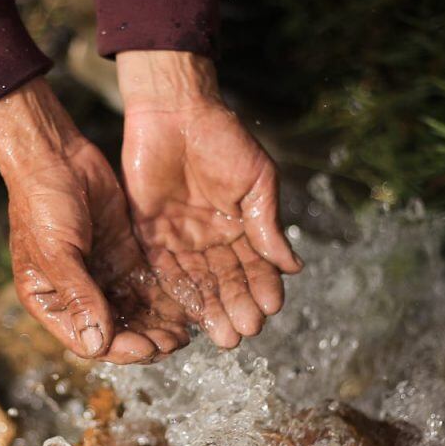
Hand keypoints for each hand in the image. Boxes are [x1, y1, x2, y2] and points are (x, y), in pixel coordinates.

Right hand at [0, 79, 188, 363]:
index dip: (120, 349)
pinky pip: (147, 287)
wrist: (56, 156)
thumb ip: (79, 296)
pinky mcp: (124, 257)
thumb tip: (98, 344)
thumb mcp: (56, 252)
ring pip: (135, 313)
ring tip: (185, 333)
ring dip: (158, 325)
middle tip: (174, 342)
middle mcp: (78, 295)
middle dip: (146, 340)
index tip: (149, 348)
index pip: (88, 340)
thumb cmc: (43, 204)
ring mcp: (103, 276)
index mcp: (51, 302)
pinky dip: (164, 301)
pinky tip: (187, 308)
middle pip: (116, 332)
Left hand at [117, 51, 302, 347]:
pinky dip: (176, 292)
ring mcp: (181, 238)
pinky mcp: (150, 234)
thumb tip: (293, 266)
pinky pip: (163, 269)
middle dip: (236, 306)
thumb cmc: (223, 138)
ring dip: (210, 309)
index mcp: (242, 226)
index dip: (263, 287)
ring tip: (222, 334)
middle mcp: (212, 239)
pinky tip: (189, 314)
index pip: (255, 266)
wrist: (174, 111)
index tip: (270, 308)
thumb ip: (268, 223)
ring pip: (198, 283)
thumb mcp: (256, 179)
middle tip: (243, 331)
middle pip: (226, 281)